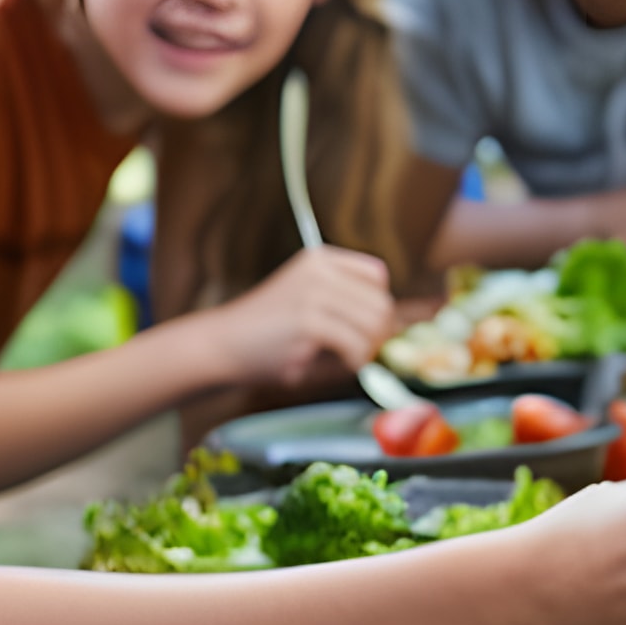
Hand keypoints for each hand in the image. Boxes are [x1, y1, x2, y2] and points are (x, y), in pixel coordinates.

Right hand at [196, 245, 395, 386]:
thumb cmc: (267, 333)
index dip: (378, 306)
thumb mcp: (307, 302)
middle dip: (378, 334)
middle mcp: (319, 270)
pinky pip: (356, 345)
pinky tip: (339, 365)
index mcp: (319, 259)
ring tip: (347, 360)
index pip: (376, 276)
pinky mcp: (308, 322)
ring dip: (367, 350)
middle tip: (359, 352)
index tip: (363, 328)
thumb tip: (404, 321)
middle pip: (381, 302)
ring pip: (374, 325)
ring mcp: (313, 294)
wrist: (221, 344)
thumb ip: (346, 303)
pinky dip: (354, 362)